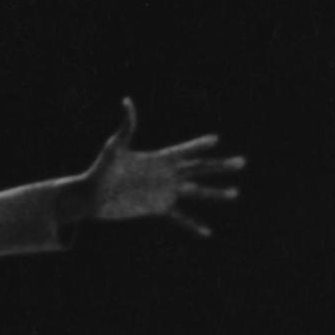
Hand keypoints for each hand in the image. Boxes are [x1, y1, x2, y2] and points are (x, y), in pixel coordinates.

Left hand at [76, 101, 243, 237]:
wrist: (92, 197)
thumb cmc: (100, 170)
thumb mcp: (115, 147)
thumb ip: (126, 126)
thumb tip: (127, 101)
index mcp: (159, 159)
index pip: (184, 151)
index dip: (199, 145)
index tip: (216, 139)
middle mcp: (167, 175)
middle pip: (200, 169)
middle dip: (221, 166)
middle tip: (242, 162)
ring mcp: (165, 193)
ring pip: (197, 193)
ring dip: (216, 193)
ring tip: (235, 193)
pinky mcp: (158, 209)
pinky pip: (180, 218)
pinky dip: (193, 225)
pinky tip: (207, 233)